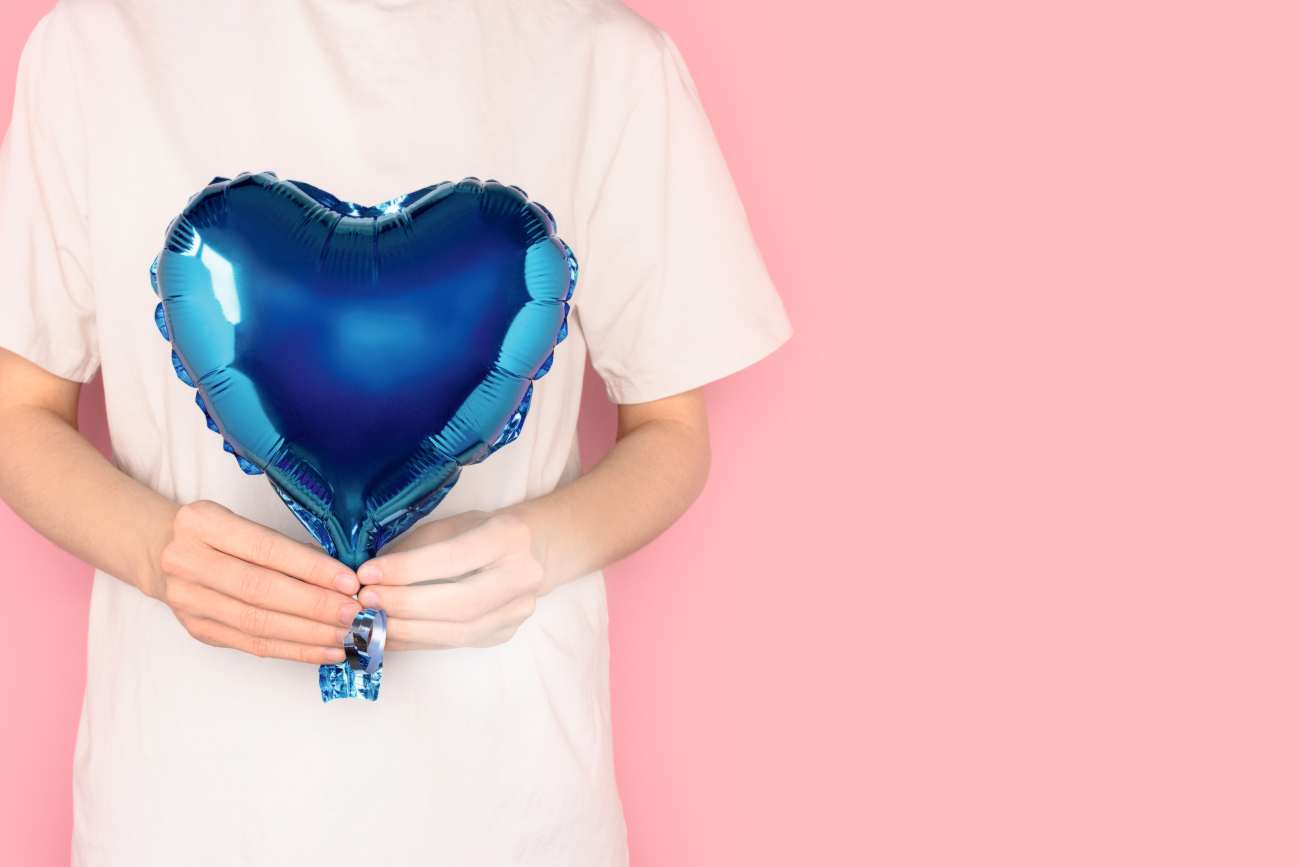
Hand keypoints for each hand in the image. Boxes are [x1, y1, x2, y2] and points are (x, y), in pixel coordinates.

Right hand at [155, 500, 361, 663]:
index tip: (349, 581)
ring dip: (309, 633)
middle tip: (354, 612)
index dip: (310, 568)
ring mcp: (189, 601)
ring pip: (258, 623)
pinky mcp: (199, 630)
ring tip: (345, 635)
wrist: (163, 552)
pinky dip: (294, 650)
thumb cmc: (218, 534)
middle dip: (315, 605)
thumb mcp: (242, 522)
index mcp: (202, 523)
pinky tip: (324, 651)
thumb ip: (284, 546)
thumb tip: (340, 576)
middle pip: (261, 590)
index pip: (265, 550)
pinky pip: (253, 645)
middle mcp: (188, 562)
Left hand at [355, 511, 543, 650]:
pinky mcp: (503, 634)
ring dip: (406, 631)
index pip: (454, 558)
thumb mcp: (451, 526)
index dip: (407, 570)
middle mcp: (521, 576)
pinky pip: (453, 643)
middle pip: (460, 603)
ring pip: (457, 632)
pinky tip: (388, 636)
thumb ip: (416, 550)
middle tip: (365, 603)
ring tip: (370, 623)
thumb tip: (370, 579)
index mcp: (508, 537)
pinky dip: (415, 642)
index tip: (367, 574)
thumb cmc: (481, 531)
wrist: (530, 552)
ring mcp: (516, 611)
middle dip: (405, 605)